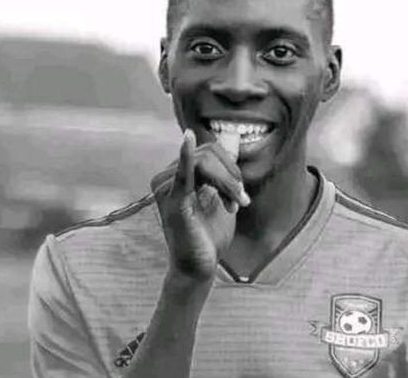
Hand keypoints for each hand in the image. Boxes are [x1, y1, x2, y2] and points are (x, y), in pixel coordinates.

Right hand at [151, 129, 249, 281]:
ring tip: (236, 204)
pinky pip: (182, 173)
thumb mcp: (219, 197)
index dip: (228, 166)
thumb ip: (222, 173)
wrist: (200, 267)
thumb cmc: (207, 236)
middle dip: (230, 175)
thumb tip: (229, 144)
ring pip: (205, 163)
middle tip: (241, 199)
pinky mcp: (173, 201)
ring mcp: (166, 188)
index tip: (239, 191)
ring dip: (228, 182)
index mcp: (175, 175)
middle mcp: (166, 178)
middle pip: (207, 154)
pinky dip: (186, 155)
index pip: (206, 151)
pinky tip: (188, 139)